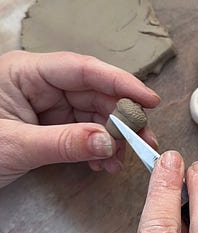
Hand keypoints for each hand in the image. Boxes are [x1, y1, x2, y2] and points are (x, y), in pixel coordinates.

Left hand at [0, 50, 159, 187]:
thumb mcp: (14, 146)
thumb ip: (63, 142)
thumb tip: (108, 141)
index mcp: (26, 72)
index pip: (83, 69)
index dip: (120, 82)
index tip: (148, 100)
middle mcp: (39, 84)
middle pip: (93, 92)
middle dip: (121, 118)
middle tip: (144, 140)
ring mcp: (43, 105)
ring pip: (91, 114)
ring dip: (111, 138)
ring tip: (122, 160)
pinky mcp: (46, 126)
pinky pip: (80, 131)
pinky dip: (94, 148)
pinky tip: (102, 163)